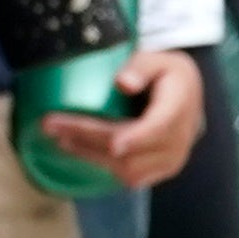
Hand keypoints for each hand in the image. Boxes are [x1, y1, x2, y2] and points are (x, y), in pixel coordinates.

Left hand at [48, 45, 207, 190]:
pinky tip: (78, 148)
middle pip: (132, 151)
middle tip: (50, 125)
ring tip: (59, 137)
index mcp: (178, 110)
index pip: (159, 129)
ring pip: (127, 169)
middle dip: (89, 140)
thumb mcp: (157, 60)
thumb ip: (140, 67)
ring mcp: (170, 161)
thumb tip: (122, 83)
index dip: (136, 138)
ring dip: (90, 155)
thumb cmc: (167, 75)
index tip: (114, 144)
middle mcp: (178, 142)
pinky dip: (101, 163)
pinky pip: (129, 177)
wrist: (188, 99)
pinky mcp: (159, 172)